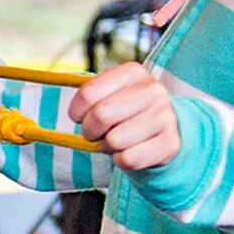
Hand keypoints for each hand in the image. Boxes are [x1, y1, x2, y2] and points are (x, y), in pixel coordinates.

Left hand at [68, 61, 183, 170]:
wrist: (164, 129)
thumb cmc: (126, 111)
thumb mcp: (109, 94)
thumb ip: (87, 96)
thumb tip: (64, 114)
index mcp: (133, 72)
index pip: (88, 93)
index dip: (76, 112)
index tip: (79, 117)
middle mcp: (153, 90)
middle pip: (101, 115)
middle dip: (90, 130)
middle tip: (96, 133)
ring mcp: (165, 117)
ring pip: (115, 140)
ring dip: (108, 146)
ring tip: (117, 140)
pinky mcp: (170, 143)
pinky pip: (129, 159)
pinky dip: (122, 160)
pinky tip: (130, 150)